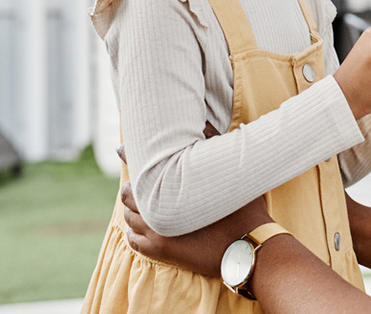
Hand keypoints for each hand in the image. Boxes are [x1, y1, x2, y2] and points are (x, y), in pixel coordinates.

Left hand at [118, 121, 267, 277]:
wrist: (249, 244)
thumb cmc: (242, 207)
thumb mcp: (229, 169)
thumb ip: (212, 141)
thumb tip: (202, 119)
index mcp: (172, 187)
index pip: (142, 166)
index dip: (130, 154)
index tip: (121, 148)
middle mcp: (157, 210)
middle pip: (129, 193)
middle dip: (134, 184)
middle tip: (141, 179)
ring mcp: (156, 232)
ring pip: (128, 217)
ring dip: (132, 208)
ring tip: (143, 202)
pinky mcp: (159, 251)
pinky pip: (133, 240)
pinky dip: (133, 231)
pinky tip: (141, 226)